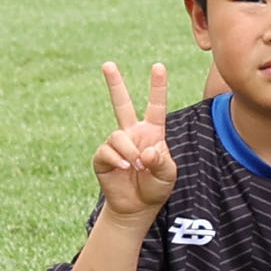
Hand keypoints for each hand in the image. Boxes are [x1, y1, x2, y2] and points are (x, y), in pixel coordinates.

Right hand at [91, 58, 179, 217]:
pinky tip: (125, 167)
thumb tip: (147, 150)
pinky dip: (117, 159)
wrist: (137, 207)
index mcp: (153, 132)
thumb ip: (161, 161)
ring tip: (137, 165)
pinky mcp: (102, 157)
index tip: (158, 66)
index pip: (155, 105)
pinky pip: (106, 151)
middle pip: (121, 104)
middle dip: (114, 84)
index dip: (157, 87)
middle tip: (107, 64)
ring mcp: (117, 144)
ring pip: (118, 135)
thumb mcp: (168, 175)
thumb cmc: (156, 187)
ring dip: (129, 150)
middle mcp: (133, 133)